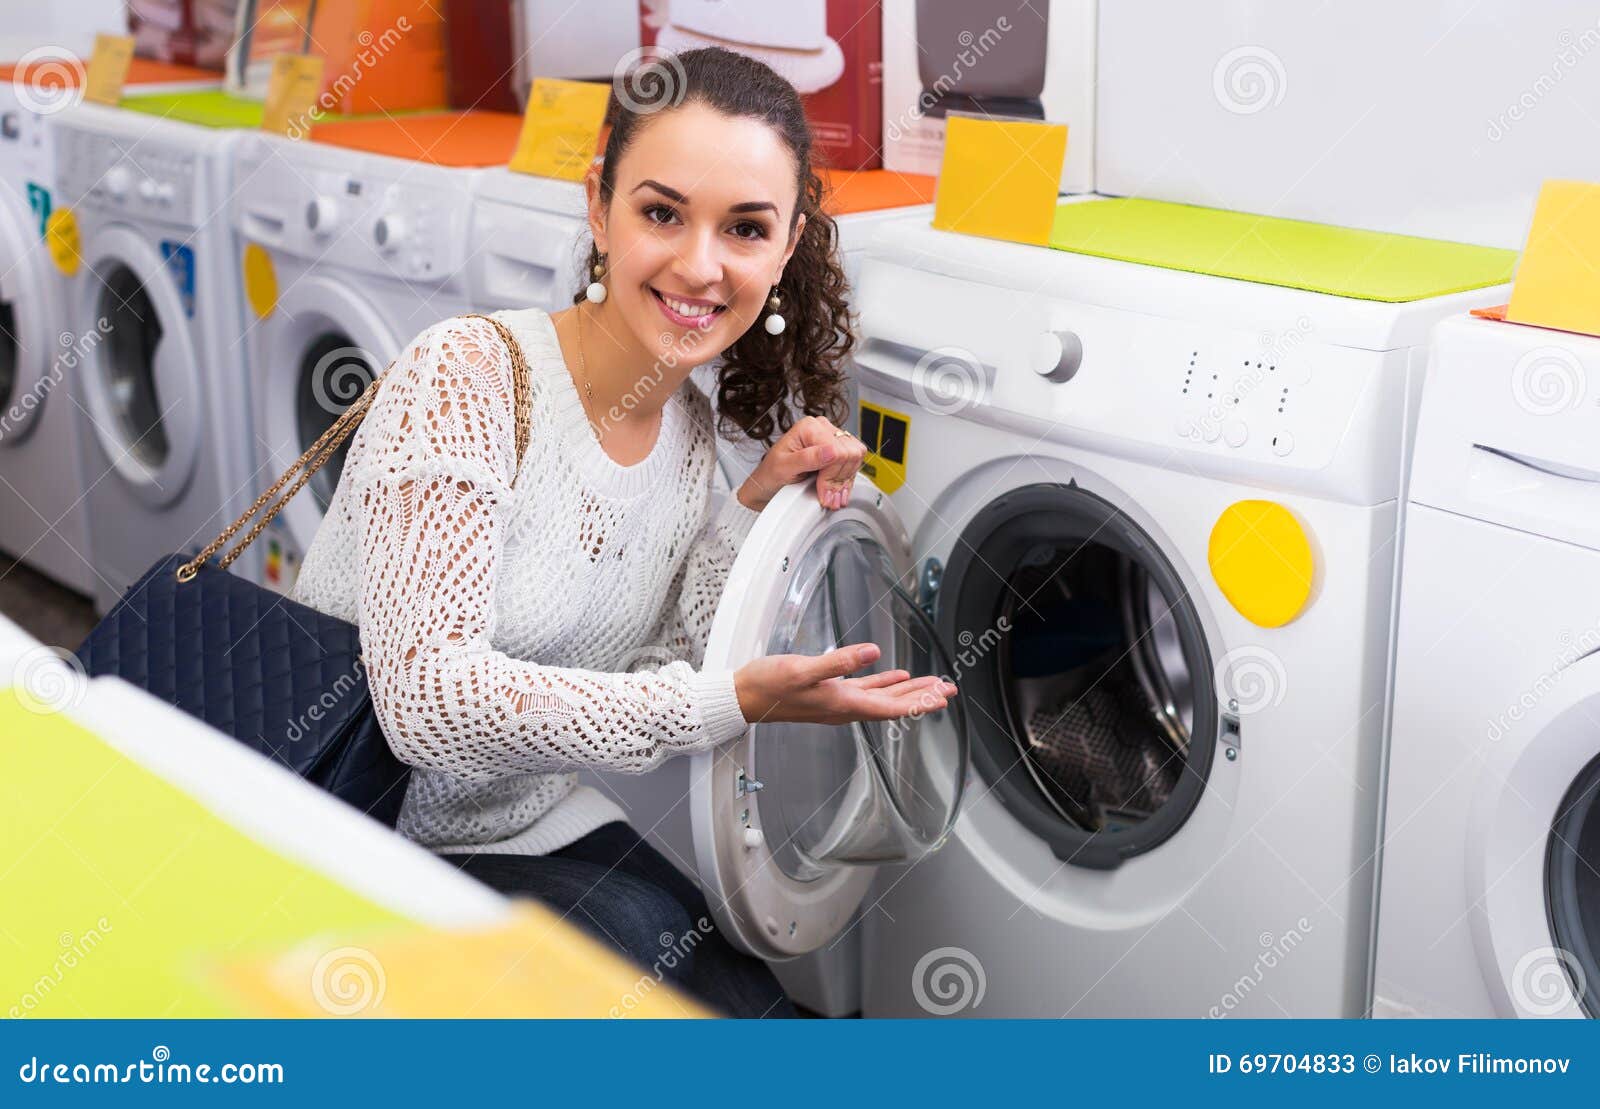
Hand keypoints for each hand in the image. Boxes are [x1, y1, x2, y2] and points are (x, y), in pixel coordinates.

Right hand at [734, 641, 957, 725]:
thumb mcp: (803, 670)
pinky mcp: (829, 692)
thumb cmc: (769, 686)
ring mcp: (838, 700)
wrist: (744, 696)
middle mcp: (844, 707)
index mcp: (842, 704)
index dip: (918, 702)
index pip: (890, 707)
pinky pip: (866, 690)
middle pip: (893, 704)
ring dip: (908, 690)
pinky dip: (884, 683)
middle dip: (922, 697)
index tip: (942, 698)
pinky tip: (894, 675)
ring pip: (883, 696)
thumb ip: (838, 662)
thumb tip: (872, 653)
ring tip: (932, 685)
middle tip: (949, 690)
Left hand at [736, 415, 868, 512]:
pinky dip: (847, 481)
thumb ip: (808, 458)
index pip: (838, 449)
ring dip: (845, 482)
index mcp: (810, 427)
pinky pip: (854, 464)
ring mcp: (832, 439)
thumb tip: (831, 451)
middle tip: (827, 496)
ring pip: (855, 459)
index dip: (832, 474)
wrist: (768, 485)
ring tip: (832, 497)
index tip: (822, 490)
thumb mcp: (784, 467)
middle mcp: (823, 428)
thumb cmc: (771, 474)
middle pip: (850, 453)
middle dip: (839, 479)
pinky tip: (838, 493)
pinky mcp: (837, 451)